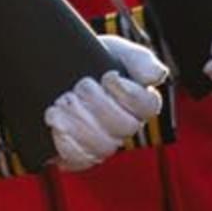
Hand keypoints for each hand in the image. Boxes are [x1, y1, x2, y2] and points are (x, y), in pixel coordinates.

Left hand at [45, 36, 166, 171]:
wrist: (54, 71)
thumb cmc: (91, 59)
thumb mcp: (115, 51)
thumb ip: (140, 60)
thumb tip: (157, 76)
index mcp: (140, 102)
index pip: (148, 106)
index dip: (128, 93)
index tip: (108, 76)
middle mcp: (125, 127)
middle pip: (125, 128)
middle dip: (98, 104)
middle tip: (79, 85)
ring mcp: (103, 144)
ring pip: (103, 147)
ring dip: (79, 123)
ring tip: (61, 102)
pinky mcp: (79, 156)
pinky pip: (79, 159)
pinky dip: (66, 141)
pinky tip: (55, 121)